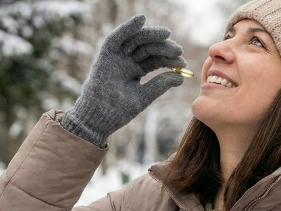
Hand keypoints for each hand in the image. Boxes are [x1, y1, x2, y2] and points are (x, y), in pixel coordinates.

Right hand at [61, 14, 186, 146]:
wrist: (97, 119)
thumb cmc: (118, 111)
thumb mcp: (143, 96)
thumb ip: (160, 85)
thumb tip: (181, 77)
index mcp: (136, 71)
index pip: (155, 60)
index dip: (169, 59)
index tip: (182, 62)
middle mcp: (127, 61)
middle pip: (148, 48)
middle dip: (163, 47)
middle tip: (178, 50)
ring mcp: (116, 57)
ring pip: (135, 40)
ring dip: (151, 34)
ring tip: (166, 34)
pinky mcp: (105, 55)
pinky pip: (116, 37)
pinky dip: (127, 27)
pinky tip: (140, 20)